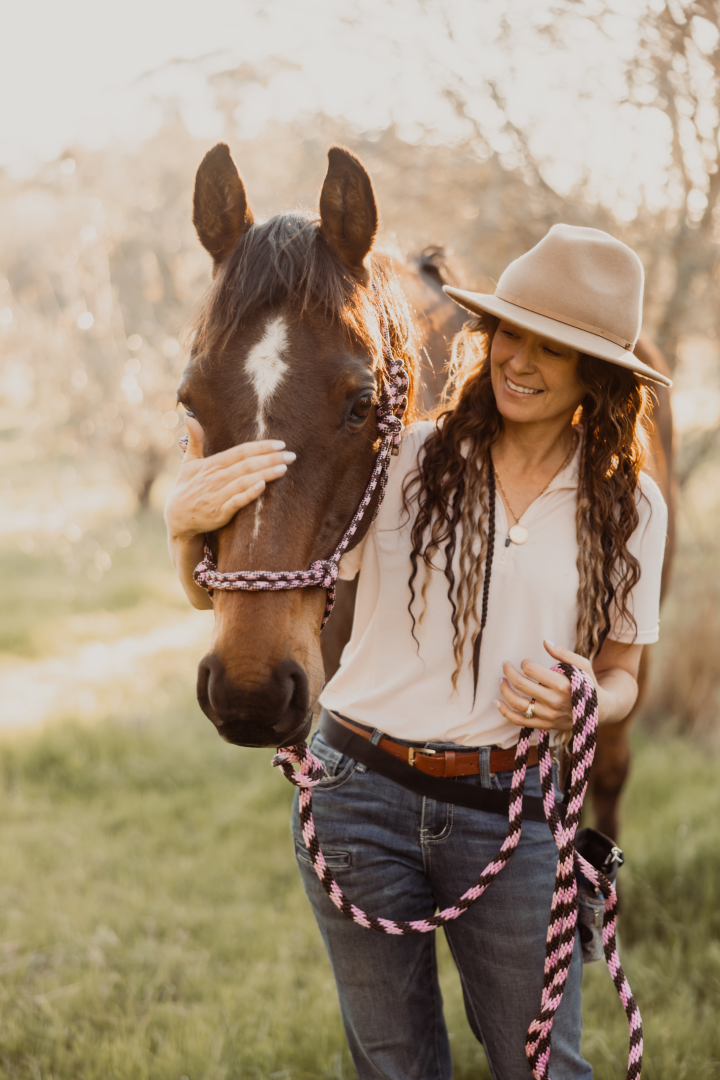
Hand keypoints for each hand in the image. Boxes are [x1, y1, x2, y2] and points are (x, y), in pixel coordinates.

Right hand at [164, 416, 295, 541]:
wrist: (176, 518)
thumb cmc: (186, 488)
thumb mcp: (188, 463)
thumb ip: (194, 441)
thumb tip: (189, 417)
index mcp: (211, 464)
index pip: (240, 452)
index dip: (260, 447)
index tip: (280, 443)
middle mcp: (215, 478)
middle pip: (247, 465)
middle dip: (270, 459)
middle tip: (291, 455)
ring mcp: (217, 496)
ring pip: (245, 481)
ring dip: (265, 474)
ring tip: (284, 468)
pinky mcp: (219, 513)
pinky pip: (236, 502)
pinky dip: (249, 494)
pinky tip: (263, 486)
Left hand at [494, 640, 598, 731]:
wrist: (599, 710)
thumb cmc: (589, 684)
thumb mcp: (582, 664)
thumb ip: (563, 653)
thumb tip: (545, 641)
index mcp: (562, 684)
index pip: (531, 670)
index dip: (524, 663)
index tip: (525, 661)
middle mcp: (553, 702)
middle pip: (521, 685)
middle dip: (508, 672)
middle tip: (505, 664)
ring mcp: (548, 716)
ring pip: (517, 704)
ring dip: (504, 690)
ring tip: (500, 680)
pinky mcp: (545, 725)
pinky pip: (520, 721)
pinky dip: (505, 713)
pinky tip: (497, 702)